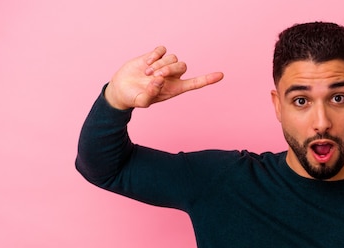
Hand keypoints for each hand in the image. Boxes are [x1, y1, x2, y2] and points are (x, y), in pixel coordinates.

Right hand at [104, 46, 223, 109]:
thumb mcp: (142, 101)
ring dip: (159, 64)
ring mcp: (164, 65)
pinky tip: (146, 63)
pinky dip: (155, 55)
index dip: (208, 79)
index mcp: (175, 89)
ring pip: (172, 57)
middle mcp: (172, 77)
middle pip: (182, 66)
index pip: (196, 83)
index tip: (221, 75)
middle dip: (169, 69)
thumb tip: (159, 80)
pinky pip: (162, 49)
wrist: (122, 88)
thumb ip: (151, 94)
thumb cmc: (134, 98)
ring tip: (147, 73)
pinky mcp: (155, 56)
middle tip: (154, 76)